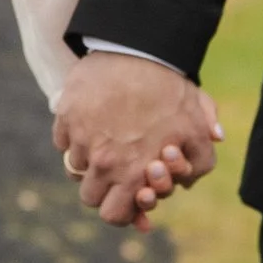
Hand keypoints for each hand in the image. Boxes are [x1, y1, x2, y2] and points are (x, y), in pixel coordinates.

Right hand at [51, 52, 222, 232]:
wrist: (137, 47)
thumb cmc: (170, 87)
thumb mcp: (196, 124)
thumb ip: (200, 160)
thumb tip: (188, 183)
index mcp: (132, 172)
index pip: (113, 215)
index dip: (122, 210)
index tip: (128, 194)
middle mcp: (102, 162)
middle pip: (89, 197)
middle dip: (103, 189)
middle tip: (117, 170)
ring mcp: (80, 138)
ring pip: (75, 168)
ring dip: (89, 160)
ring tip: (107, 139)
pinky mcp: (65, 116)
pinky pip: (62, 140)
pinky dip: (74, 136)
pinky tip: (92, 122)